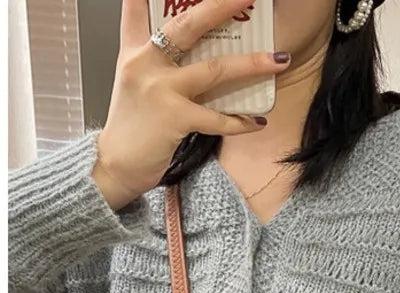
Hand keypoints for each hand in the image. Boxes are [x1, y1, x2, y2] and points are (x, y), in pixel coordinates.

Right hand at [92, 0, 291, 209]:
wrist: (115, 165)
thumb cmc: (132, 127)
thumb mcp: (135, 84)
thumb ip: (156, 62)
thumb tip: (192, 54)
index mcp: (135, 51)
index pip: (138, 7)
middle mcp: (145, 62)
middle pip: (187, 24)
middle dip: (220, 6)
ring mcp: (160, 89)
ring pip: (214, 69)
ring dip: (251, 64)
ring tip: (279, 59)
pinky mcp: (174, 118)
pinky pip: (216, 118)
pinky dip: (240, 122)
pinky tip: (258, 122)